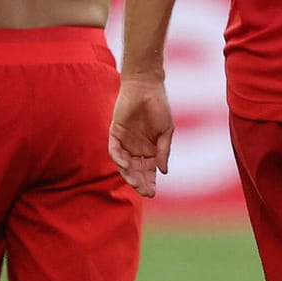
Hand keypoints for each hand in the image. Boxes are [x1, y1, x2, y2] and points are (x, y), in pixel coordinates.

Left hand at [108, 76, 173, 198]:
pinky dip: (119, 159)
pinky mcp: (114, 133)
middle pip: (136, 171)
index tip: (152, 193)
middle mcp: (136, 148)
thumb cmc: (160, 106)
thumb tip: (164, 171)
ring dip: (129, 174)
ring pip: (124, 164)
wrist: (146, 87)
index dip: (150, 182)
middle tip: (145, 192)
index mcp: (150, 149)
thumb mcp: (166, 131)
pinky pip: (114, 150)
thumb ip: (164, 150)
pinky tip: (126, 165)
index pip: (148, 171)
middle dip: (140, 182)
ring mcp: (125, 142)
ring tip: (135, 183)